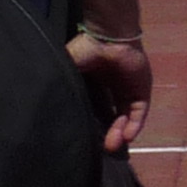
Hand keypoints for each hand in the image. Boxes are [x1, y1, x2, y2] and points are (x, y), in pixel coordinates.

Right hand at [68, 32, 152, 149]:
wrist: (107, 37)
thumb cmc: (84, 51)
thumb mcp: (67, 72)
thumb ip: (62, 90)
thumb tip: (47, 113)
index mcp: (90, 89)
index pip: (90, 115)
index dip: (88, 129)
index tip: (82, 143)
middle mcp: (108, 94)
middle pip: (108, 122)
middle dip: (105, 137)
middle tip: (100, 150)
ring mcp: (125, 93)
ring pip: (124, 121)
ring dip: (118, 135)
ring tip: (112, 145)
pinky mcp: (140, 92)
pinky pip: (138, 113)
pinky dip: (133, 126)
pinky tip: (126, 136)